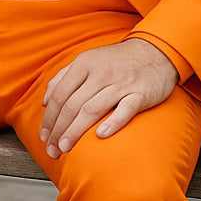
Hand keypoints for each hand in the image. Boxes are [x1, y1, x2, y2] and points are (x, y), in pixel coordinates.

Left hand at [40, 40, 179, 159]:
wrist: (155, 52)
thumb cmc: (117, 61)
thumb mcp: (88, 60)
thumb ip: (64, 77)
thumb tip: (45, 100)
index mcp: (84, 64)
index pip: (60, 94)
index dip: (49, 117)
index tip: (44, 136)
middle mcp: (101, 73)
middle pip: (73, 104)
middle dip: (59, 129)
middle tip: (52, 149)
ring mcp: (121, 83)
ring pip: (93, 109)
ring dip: (76, 130)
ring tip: (65, 147)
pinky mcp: (140, 93)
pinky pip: (125, 109)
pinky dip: (112, 122)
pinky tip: (101, 136)